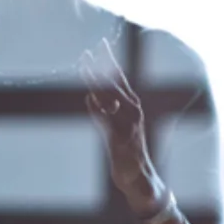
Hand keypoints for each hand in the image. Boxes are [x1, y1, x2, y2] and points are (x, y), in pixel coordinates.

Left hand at [80, 36, 161, 216]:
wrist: (139, 178)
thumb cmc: (127, 152)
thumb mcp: (116, 128)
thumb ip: (105, 112)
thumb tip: (90, 97)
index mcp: (133, 106)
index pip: (119, 78)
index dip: (109, 61)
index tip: (100, 44)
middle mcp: (132, 112)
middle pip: (113, 84)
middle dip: (100, 67)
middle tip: (88, 51)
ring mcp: (127, 125)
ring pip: (109, 98)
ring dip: (95, 82)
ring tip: (84, 66)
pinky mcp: (120, 139)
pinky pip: (107, 121)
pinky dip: (98, 110)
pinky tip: (89, 99)